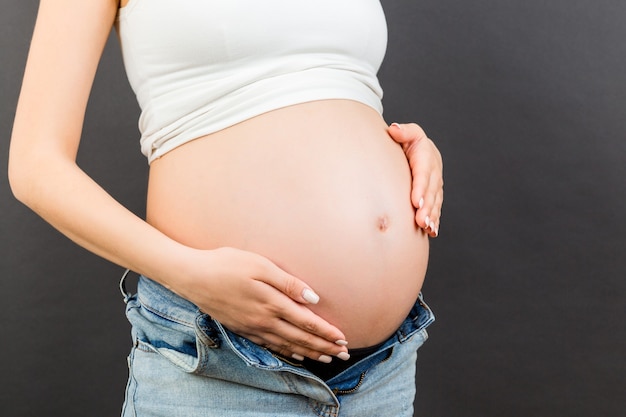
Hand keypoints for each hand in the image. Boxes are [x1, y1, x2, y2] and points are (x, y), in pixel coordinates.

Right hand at [175, 247, 349, 362]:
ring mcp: (252, 327)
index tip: (343, 339)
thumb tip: (313, 298)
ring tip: (326, 358)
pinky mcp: (242, 329)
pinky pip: (270, 346)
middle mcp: (264, 320)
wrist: (192, 276)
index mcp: (271, 303)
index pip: (307, 322)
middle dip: (324, 346)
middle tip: (343, 354)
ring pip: (287, 345)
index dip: (326, 332)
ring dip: (309, 352)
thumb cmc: (227, 264)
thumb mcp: (260, 265)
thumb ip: (288, 283)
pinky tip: (296, 354)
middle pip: (300, 338)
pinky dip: (287, 352)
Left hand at [388, 123, 443, 236]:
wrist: (420, 148)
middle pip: (431, 192)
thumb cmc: (410, 140)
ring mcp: (436, 184)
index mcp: (426, 157)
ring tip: (426, 228)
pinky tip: (432, 231)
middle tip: (421, 221)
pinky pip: (436, 208)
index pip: (423, 174)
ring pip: (435, 202)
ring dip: (432, 216)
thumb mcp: (409, 133)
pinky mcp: (435, 194)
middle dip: (427, 207)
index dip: (420, 188)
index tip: (415, 202)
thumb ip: (403, 132)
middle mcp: (434, 172)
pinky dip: (435, 220)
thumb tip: (393, 130)